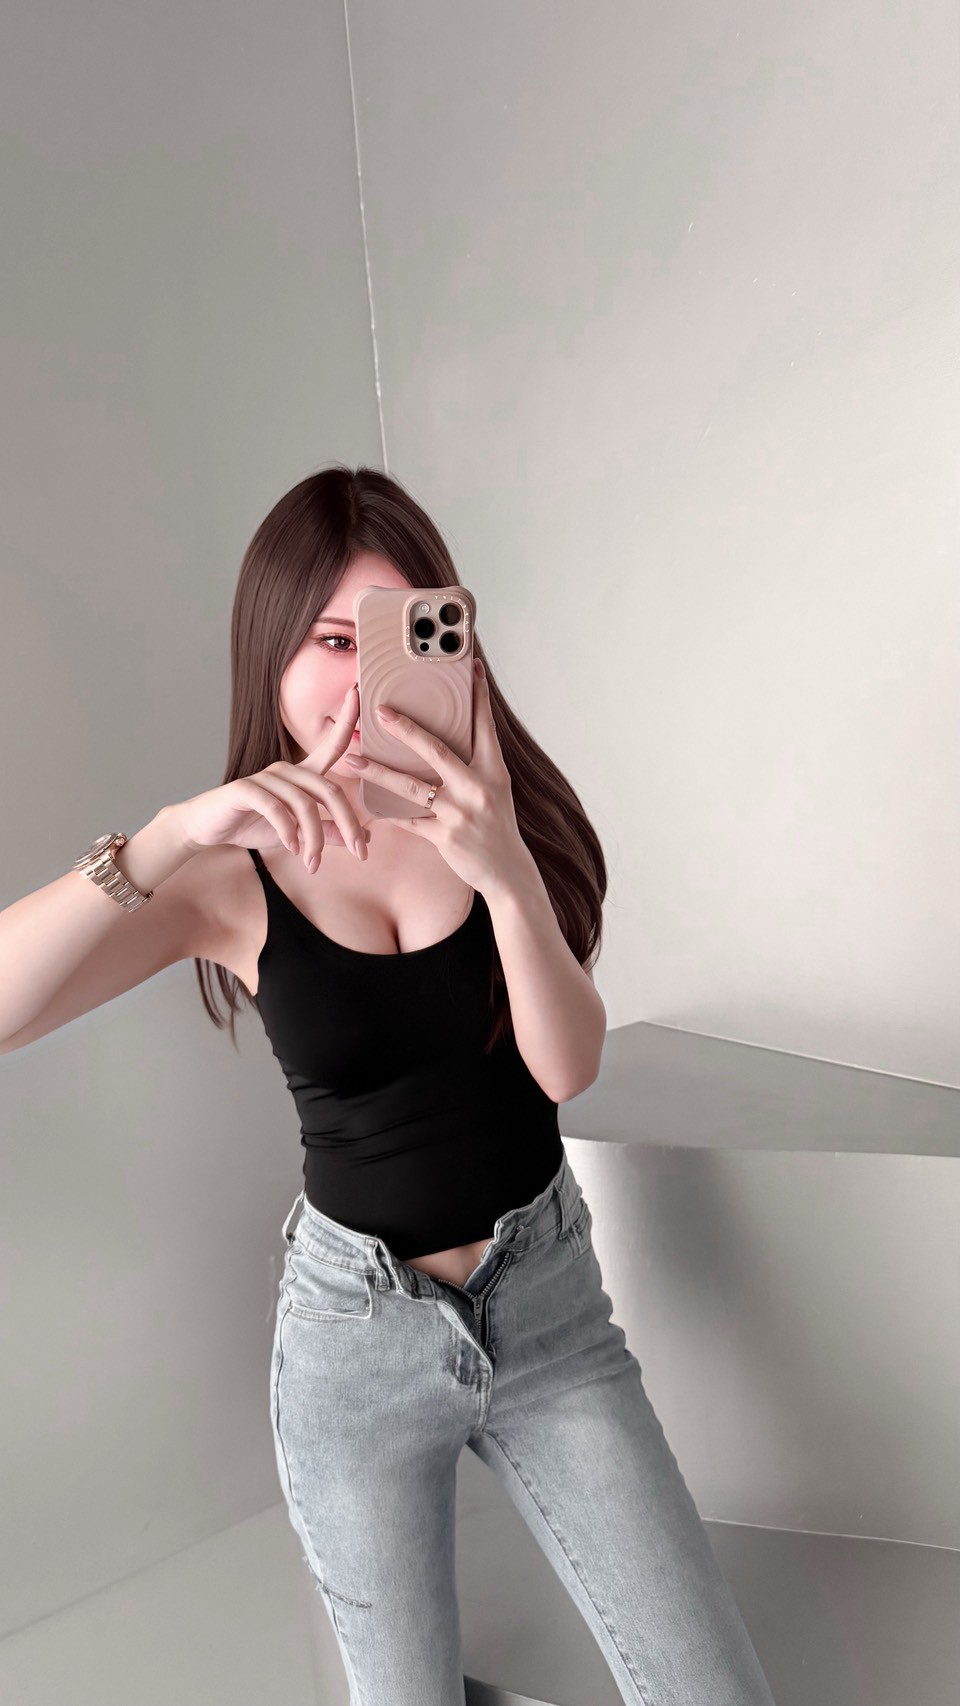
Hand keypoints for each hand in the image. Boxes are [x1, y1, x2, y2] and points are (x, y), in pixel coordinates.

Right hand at [172, 683, 370, 870]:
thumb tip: (365, 837)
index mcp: (300, 776)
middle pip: (329, 790)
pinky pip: (276, 808)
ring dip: (314, 839)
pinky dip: (288, 831)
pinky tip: (292, 848)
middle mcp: (286, 771)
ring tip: (313, 863)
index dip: (346, 720)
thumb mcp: (297, 835)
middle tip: (359, 852)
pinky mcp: (245, 789)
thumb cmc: (251, 825)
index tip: (359, 692)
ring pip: (305, 805)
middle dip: (348, 824)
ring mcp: (265, 777)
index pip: (330, 746)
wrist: (206, 829)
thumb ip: (327, 833)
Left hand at [342, 660, 528, 893]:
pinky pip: (408, 820)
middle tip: (379, 712)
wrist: (508, 872)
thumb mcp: (495, 789)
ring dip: (378, 772)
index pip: (484, 726)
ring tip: (352, 759)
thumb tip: (445, 737)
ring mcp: (460, 813)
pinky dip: (386, 811)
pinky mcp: (445, 837)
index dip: (478, 696)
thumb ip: (474, 765)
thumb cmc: (497, 825)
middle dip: (406, 730)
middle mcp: (478, 788)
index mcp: (494, 771)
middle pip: (438, 751)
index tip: (470, 666)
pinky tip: (365, 802)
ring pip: (411, 787)